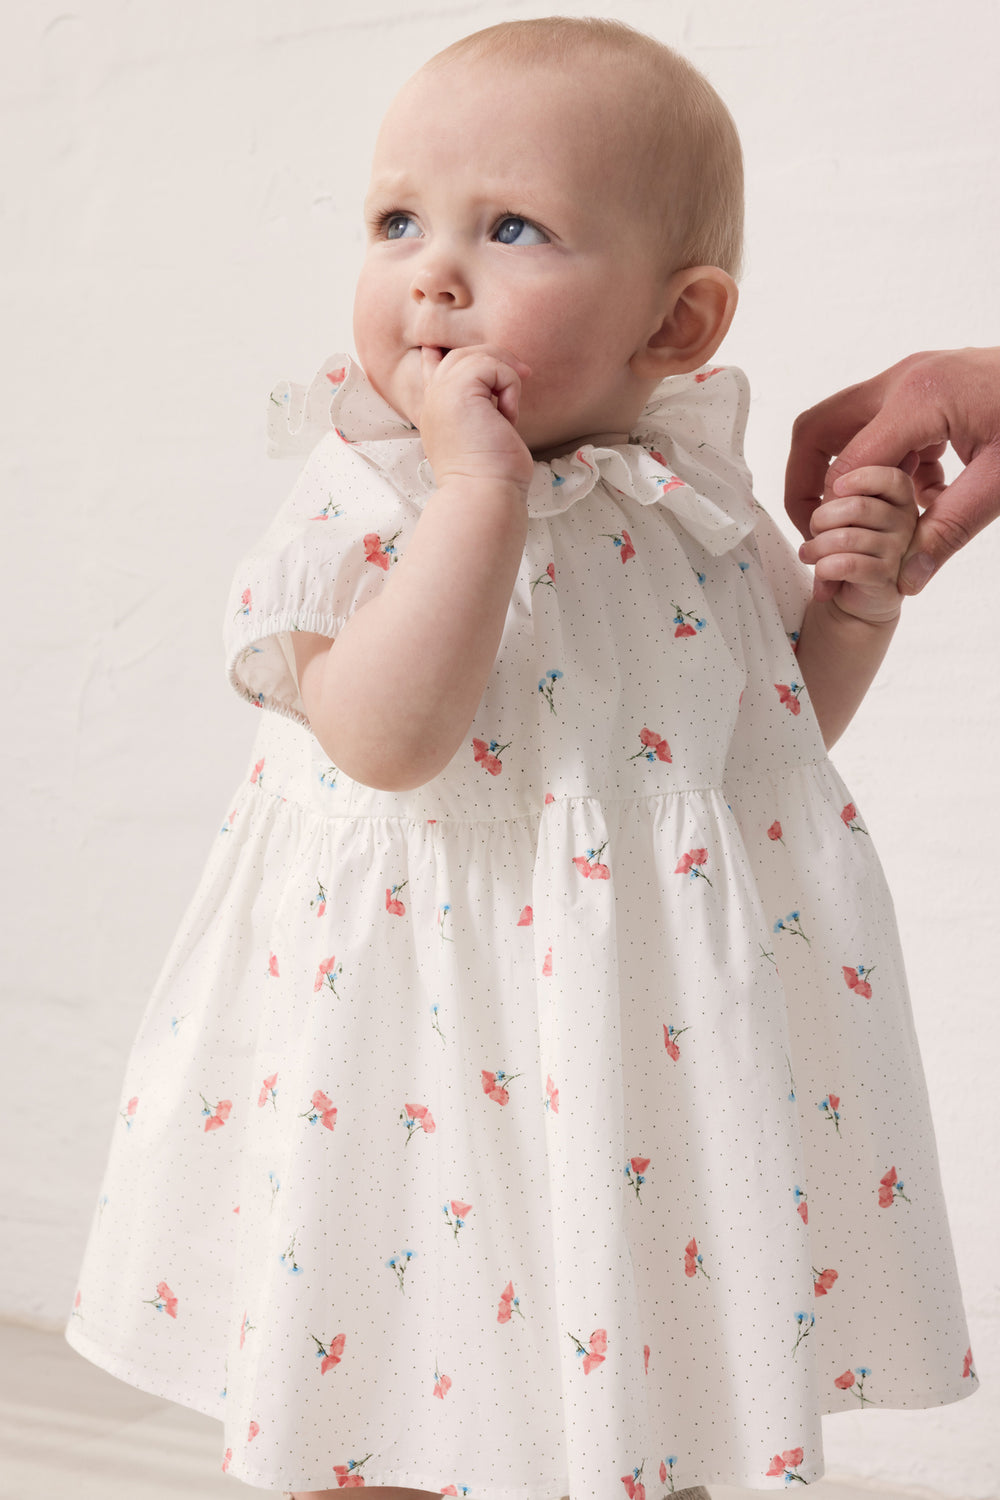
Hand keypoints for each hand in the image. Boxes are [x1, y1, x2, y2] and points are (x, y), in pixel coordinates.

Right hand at [417, 344, 534, 495]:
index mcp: (436, 413)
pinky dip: (509, 386)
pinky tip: (508, 415)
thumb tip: (499, 401)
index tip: (435, 348)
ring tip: (510, 408)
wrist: (482, 493)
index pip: (431, 371)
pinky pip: (492, 366)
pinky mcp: (459, 390)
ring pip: (476, 356)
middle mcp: (434, 400)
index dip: (436, 355)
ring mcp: (442, 394)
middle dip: (494, 360)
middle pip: (459, 356)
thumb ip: (480, 414)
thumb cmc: (489, 476)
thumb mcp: (481, 438)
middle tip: (522, 375)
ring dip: (504, 376)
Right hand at [784, 347, 999, 591]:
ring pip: (846, 428)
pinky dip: (885, 465)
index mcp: (918, 397)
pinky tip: (921, 495)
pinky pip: (881, 427)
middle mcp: (905, 380)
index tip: (834, 554)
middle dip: (806, 484)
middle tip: (818, 529)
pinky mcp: (927, 387)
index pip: (846, 465)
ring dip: (850, 477)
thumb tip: (907, 580)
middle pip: (818, 430)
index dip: (832, 516)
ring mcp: (914, 378)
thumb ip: (950, 530)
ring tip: (874, 522)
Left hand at [797, 465, 917, 623]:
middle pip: (859, 508)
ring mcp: (900, 552)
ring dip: (817, 547)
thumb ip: (846, 498)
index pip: (893, 479)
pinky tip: (821, 570)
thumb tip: (836, 486)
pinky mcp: (887, 578)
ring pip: (848, 538)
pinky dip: (825, 567)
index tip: (837, 487)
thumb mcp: (846, 517)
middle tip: (813, 532)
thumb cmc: (848, 550)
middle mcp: (907, 523)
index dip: (863, 478)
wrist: (855, 598)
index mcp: (900, 501)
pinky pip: (850, 565)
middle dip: (822, 519)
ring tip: (808, 554)